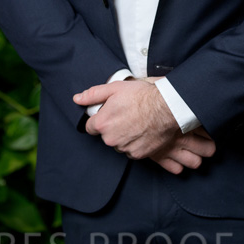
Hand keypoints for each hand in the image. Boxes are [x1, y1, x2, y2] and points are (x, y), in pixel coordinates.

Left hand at [73, 80, 215, 173]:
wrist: (166, 108)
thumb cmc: (141, 96)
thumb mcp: (115, 88)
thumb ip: (94, 94)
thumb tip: (77, 99)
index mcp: (102, 123)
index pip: (90, 127)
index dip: (99, 119)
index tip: (108, 113)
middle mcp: (111, 139)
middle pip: (105, 136)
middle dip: (112, 127)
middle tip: (126, 114)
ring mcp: (124, 148)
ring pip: (118, 143)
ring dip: (123, 136)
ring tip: (136, 122)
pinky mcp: (137, 155)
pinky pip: (131, 150)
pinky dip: (134, 143)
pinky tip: (142, 131)